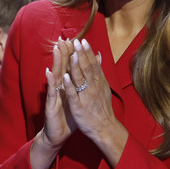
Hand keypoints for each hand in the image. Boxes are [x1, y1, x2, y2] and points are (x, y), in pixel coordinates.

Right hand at [30, 38, 75, 168]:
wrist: (57, 133)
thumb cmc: (68, 116)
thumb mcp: (76, 98)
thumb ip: (80, 85)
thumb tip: (87, 74)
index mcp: (66, 86)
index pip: (69, 67)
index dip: (71, 53)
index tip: (73, 39)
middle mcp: (59, 88)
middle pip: (61, 67)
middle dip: (62, 52)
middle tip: (63, 38)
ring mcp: (53, 95)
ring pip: (55, 76)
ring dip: (55, 62)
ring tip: (56, 48)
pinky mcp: (50, 105)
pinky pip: (51, 92)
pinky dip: (51, 83)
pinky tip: (49, 73)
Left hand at [62, 38, 126, 166]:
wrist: (105, 128)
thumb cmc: (102, 107)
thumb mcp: (103, 87)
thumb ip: (99, 71)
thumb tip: (98, 55)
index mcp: (99, 82)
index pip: (93, 64)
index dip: (87, 52)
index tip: (83, 40)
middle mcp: (94, 87)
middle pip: (87, 68)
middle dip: (81, 55)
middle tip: (76, 41)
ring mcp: (86, 97)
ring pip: (81, 79)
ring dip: (76, 66)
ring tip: (72, 54)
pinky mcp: (79, 107)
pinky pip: (73, 95)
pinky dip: (70, 86)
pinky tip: (65, 77)